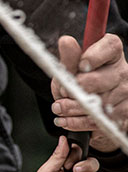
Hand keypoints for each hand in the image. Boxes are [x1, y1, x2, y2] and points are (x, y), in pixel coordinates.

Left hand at [51, 34, 127, 152]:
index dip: (93, 56)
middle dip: (74, 89)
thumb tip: (65, 41)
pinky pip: (97, 120)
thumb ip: (68, 58)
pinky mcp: (122, 115)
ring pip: (96, 103)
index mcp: (111, 54)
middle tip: (62, 92)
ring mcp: (124, 94)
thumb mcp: (69, 70)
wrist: (87, 108)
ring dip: (71, 108)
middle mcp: (122, 72)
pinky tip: (64, 120)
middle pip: (98, 80)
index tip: (80, 65)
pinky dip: (76, 122)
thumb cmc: (78, 83)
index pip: (109, 46)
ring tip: (58, 107)